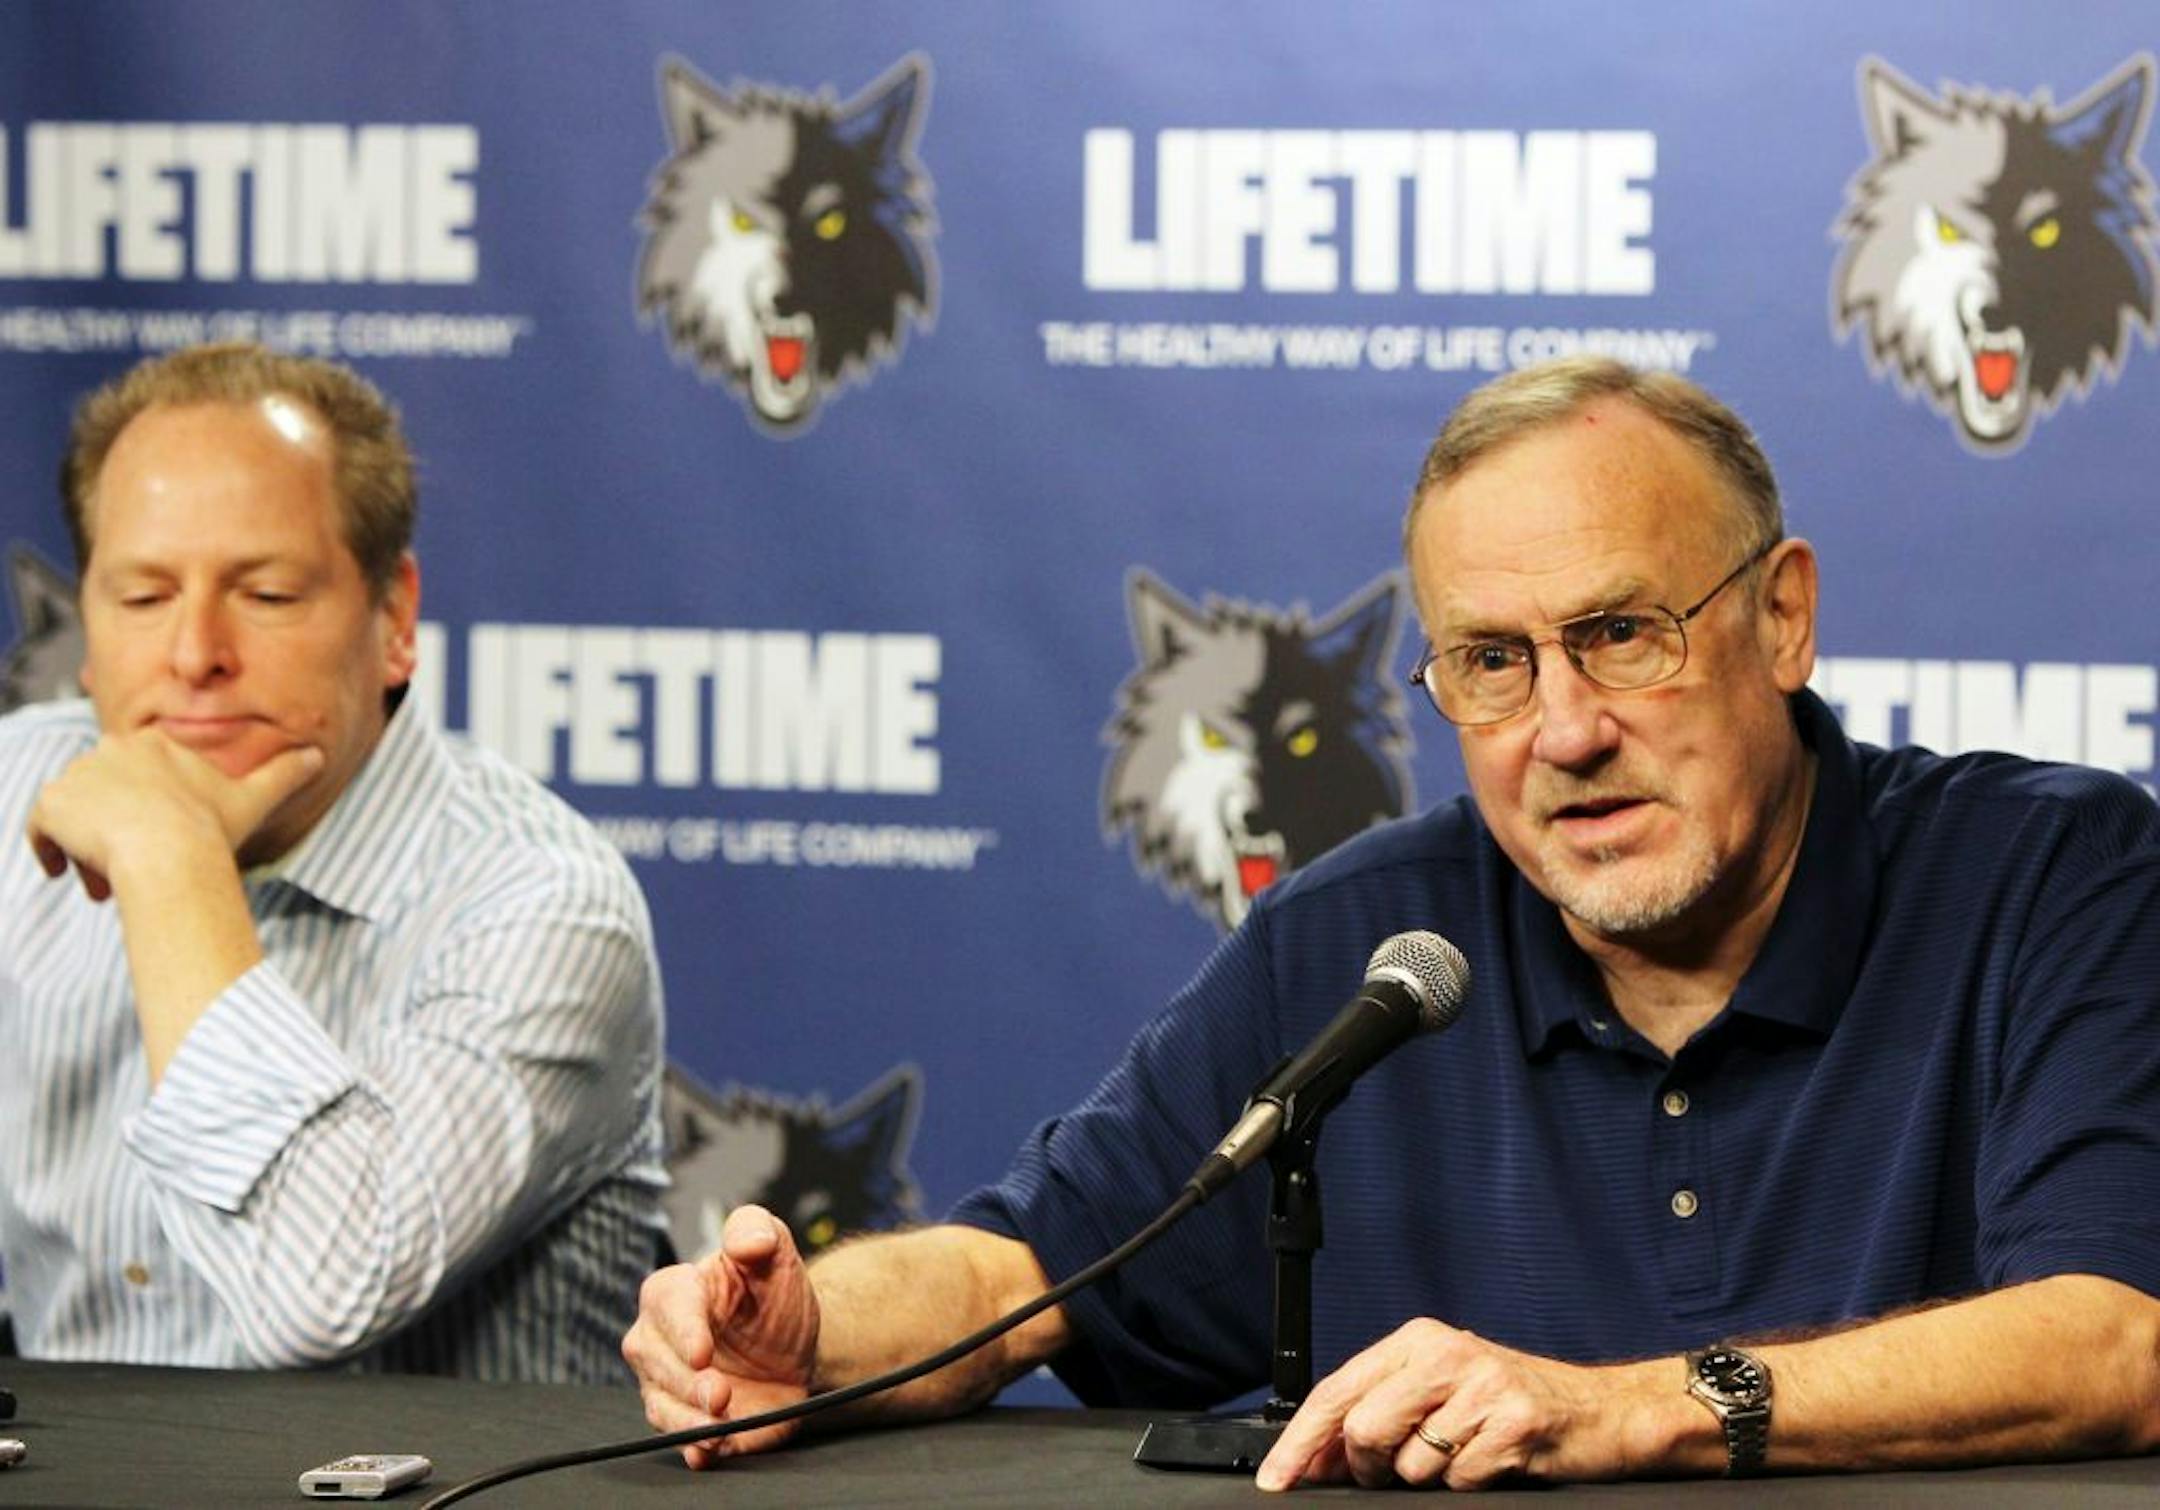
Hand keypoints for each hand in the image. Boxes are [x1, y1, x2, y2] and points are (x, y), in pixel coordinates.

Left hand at [26, 729, 321, 897]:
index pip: (139, 774)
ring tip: (106, 883)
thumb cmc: (211, 829)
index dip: (147, 808)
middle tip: (131, 869)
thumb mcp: (255, 798)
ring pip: (77, 813)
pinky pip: (41, 826)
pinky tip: (63, 872)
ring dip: (86, 844)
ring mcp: (78, 776)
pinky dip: (48, 848)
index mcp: (153, 745)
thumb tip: (318, 756)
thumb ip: (285, 774)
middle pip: (105, 792)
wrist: (167, 853)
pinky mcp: (53, 804)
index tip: (157, 840)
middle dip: (115, 829)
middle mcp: (109, 750)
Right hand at [623, 1205, 820, 1467]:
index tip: (702, 1352)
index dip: (683, 1331)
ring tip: (720, 1428)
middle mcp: (658, 1341)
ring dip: (689, 1421)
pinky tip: (710, 1450)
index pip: (668, 1308)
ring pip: (663, 1407)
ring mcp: (668, 1385)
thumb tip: (749, 1239)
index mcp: (673, 1292)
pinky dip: (694, 1447)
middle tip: (721, 1395)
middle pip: (657, 1364)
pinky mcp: (687, 1420)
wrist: (792, 1345)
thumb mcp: (774, 1251)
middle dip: (688, 1383)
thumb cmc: (772, 1292)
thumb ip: (757, 1232)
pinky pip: (680, 1439)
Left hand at [1256, 1318, 1667, 1490]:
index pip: (1337, 1390)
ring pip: (1410, 1464)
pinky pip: (1458, 1481)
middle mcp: (1446, 1354)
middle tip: (1389, 1476)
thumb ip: (1380, 1412)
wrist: (1601, 1411)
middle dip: (1365, 1469)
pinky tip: (1492, 1463)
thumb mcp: (1441, 1390)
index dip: (1300, 1442)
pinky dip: (1468, 1485)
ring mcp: (1482, 1387)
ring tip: (1460, 1457)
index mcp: (1418, 1341)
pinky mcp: (1513, 1424)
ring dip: (1425, 1479)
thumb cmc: (1513, 1403)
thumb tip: (1316, 1459)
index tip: (1276, 1480)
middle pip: (1364, 1428)